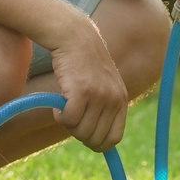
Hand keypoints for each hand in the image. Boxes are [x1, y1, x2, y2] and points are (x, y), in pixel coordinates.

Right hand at [45, 13, 127, 151]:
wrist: (74, 36)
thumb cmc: (84, 63)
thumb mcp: (104, 85)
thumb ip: (106, 108)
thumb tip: (99, 143)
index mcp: (121, 100)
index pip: (114, 138)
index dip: (97, 143)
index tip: (84, 136)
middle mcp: (113, 99)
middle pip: (94, 139)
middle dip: (79, 134)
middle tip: (71, 117)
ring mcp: (99, 96)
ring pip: (80, 131)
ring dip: (68, 124)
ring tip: (65, 107)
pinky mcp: (81, 91)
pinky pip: (68, 121)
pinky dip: (59, 117)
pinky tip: (58, 105)